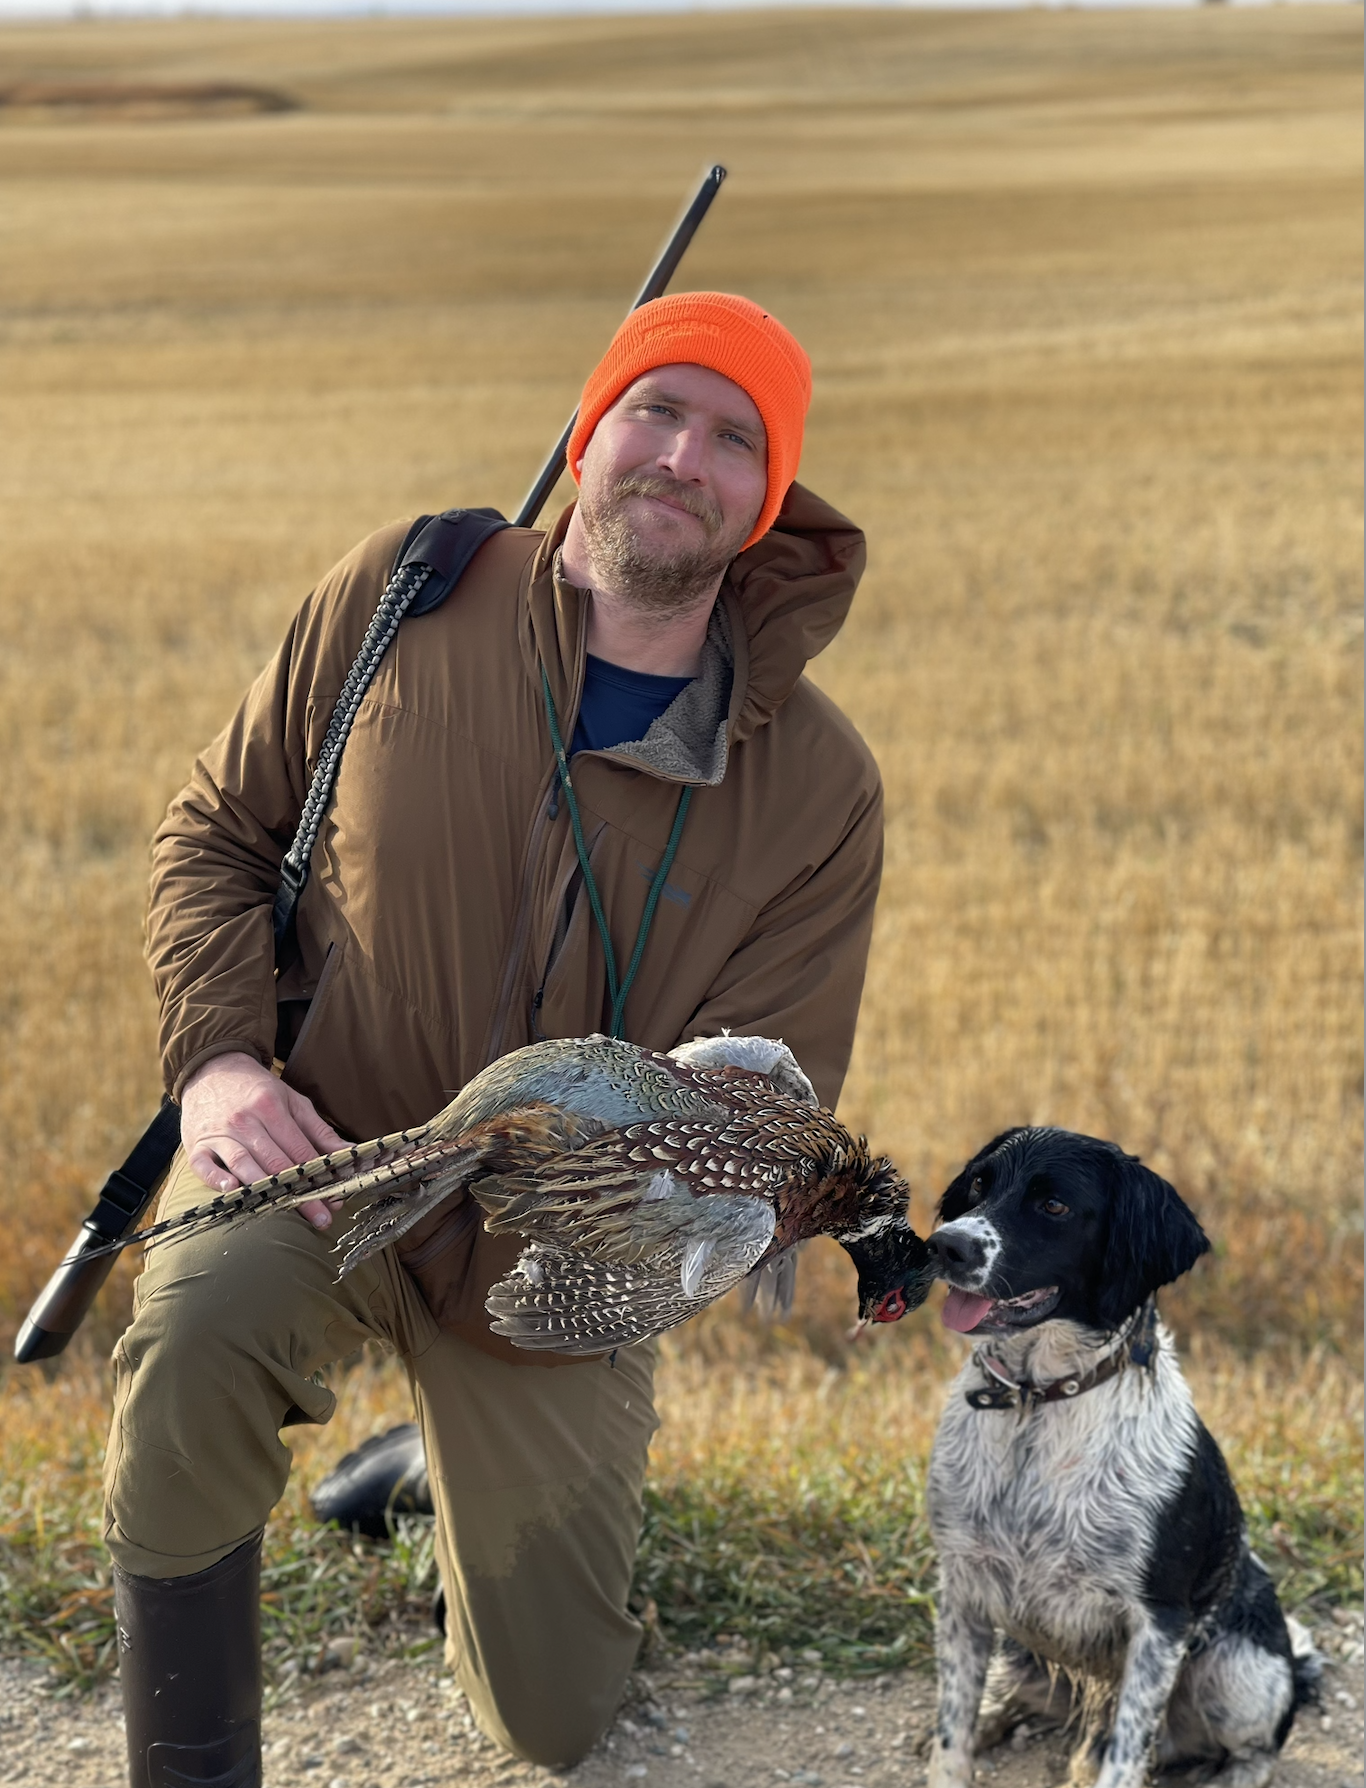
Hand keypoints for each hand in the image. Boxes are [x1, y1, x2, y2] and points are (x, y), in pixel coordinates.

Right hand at [181, 1052, 348, 1230]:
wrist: (210, 1070)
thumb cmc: (257, 1091)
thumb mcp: (292, 1101)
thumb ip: (319, 1130)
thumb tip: (350, 1152)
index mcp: (271, 1107)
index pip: (300, 1149)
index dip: (320, 1175)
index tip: (336, 1198)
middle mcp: (245, 1120)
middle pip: (276, 1162)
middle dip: (300, 1193)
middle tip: (321, 1217)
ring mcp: (219, 1134)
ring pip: (244, 1164)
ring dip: (266, 1192)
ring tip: (285, 1213)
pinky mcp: (196, 1145)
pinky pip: (204, 1166)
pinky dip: (216, 1179)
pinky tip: (232, 1190)